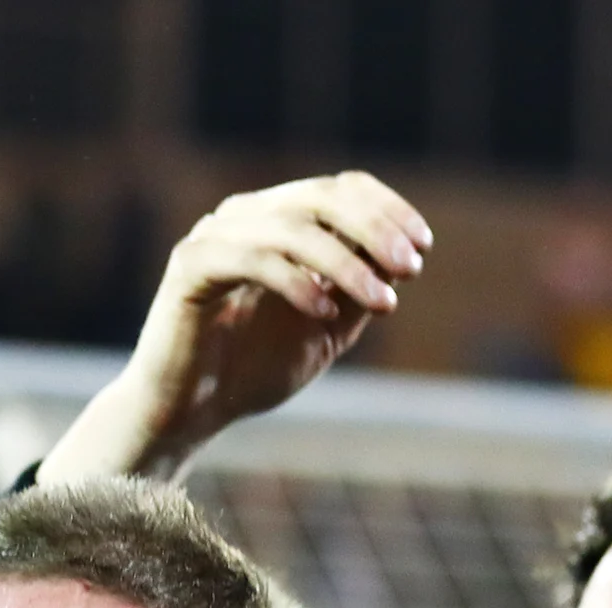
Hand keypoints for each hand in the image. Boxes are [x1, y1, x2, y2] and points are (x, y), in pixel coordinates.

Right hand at [38, 172, 431, 483]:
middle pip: (321, 197)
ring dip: (347, 262)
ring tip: (383, 301)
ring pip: (293, 227)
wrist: (187, 414)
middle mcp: (241, 218)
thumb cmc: (251, 370)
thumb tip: (401, 256)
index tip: (424, 248)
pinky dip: (298, 282)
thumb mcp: (325, 327)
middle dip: (375, 229)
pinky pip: (254, 259)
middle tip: (410, 268)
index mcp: (274, 222)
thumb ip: (357, 289)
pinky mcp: (190, 267)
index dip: (388, 209)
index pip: (339, 189)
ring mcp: (212, 238)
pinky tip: (325, 313)